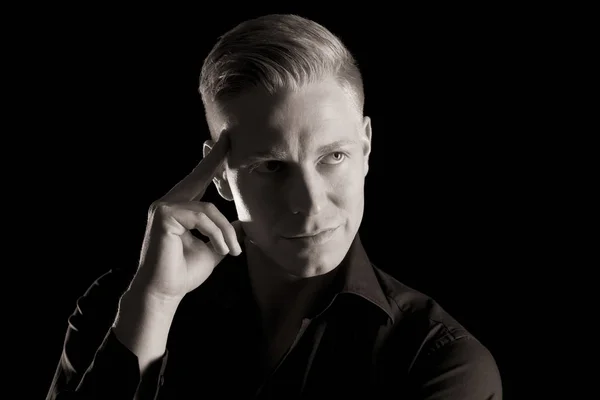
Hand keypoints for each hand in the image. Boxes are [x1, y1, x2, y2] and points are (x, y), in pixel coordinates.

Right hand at [131, 132, 242, 301]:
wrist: (164, 293)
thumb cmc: (184, 273)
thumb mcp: (212, 250)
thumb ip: (224, 234)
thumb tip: (240, 223)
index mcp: (179, 209)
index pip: (198, 181)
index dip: (211, 162)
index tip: (224, 142)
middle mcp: (168, 203)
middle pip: (197, 177)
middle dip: (214, 158)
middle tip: (229, 138)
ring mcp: (163, 207)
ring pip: (208, 208)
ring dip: (224, 232)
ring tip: (231, 252)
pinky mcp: (163, 215)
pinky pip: (202, 217)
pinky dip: (216, 234)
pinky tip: (220, 250)